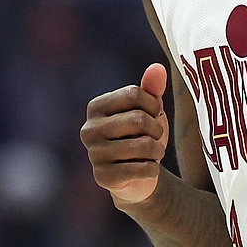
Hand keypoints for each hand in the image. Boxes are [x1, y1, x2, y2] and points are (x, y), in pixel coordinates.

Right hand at [80, 63, 168, 204]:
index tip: (154, 114)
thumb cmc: (142, 136)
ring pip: (143, 145)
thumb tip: (157, 68)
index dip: (153, 104)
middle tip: (156, 137)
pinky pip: (141, 168)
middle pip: (139, 119)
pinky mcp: (103, 178)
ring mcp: (94, 155)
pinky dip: (153, 169)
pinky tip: (147, 169)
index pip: (134, 93)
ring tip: (154, 152)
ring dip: (157, 150)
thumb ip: (152, 88)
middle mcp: (89, 130)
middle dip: (157, 129)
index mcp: (96, 107)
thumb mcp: (149, 110)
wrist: (136, 176)